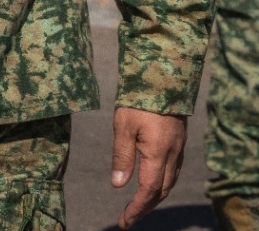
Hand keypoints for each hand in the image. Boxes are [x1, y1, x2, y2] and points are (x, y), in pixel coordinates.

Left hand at [110, 106, 186, 227]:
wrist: (163, 80)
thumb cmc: (138, 101)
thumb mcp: (123, 127)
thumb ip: (122, 156)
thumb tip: (118, 185)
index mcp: (158, 153)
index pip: (149, 190)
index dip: (137, 208)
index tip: (124, 221)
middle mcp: (172, 156)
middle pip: (161, 191)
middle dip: (145, 208)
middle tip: (128, 219)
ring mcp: (178, 150)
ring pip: (169, 183)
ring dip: (154, 198)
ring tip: (137, 207)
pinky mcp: (178, 144)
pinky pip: (173, 172)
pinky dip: (161, 184)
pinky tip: (151, 185)